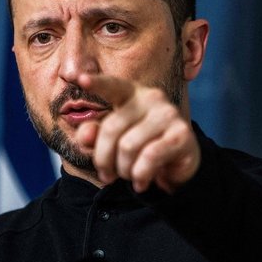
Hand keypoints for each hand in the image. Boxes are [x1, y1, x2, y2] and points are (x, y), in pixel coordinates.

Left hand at [75, 73, 199, 193]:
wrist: (177, 167)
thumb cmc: (141, 149)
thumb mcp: (114, 143)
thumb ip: (95, 136)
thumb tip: (84, 135)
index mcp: (132, 93)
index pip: (112, 86)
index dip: (96, 83)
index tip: (80, 78)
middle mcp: (152, 98)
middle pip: (111, 129)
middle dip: (104, 159)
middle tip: (108, 176)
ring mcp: (169, 114)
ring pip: (128, 146)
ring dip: (124, 170)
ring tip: (129, 177)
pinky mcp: (182, 134)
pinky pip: (149, 157)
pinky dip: (140, 175)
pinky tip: (141, 182)